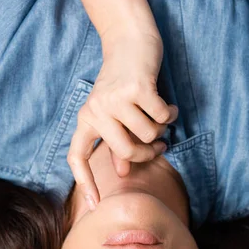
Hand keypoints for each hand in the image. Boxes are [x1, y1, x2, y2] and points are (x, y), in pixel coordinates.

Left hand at [67, 30, 177, 209]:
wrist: (130, 41)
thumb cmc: (124, 83)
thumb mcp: (116, 114)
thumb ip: (118, 142)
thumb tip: (122, 170)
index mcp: (87, 119)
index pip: (77, 157)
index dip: (85, 182)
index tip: (94, 206)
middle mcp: (96, 110)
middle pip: (127, 151)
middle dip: (148, 152)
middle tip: (159, 146)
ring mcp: (116, 98)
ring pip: (147, 134)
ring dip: (161, 129)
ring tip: (160, 115)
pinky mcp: (137, 87)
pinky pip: (161, 117)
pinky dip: (170, 114)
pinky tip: (169, 106)